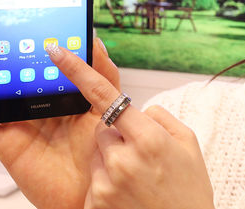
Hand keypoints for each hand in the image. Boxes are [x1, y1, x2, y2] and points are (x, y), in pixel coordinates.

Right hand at [0, 38, 119, 208]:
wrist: (92, 190)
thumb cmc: (99, 151)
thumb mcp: (106, 107)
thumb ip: (103, 76)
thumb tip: (94, 42)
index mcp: (57, 93)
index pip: (36, 63)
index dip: (27, 44)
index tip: (25, 26)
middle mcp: (34, 104)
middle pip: (7, 73)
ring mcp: (18, 121)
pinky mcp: (5, 141)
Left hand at [45, 44, 214, 208]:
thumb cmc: (189, 192)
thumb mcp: (189, 146)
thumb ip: (160, 119)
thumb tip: (138, 111)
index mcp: (147, 137)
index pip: (104, 95)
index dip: (77, 69)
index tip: (55, 50)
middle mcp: (122, 158)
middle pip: (104, 129)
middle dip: (117, 135)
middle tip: (144, 157)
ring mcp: (106, 183)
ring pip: (99, 154)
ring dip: (113, 160)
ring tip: (140, 182)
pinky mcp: (95, 203)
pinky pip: (96, 179)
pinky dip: (109, 184)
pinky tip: (130, 196)